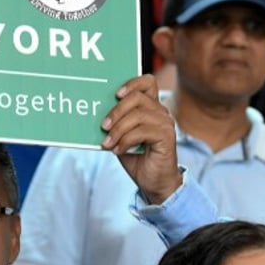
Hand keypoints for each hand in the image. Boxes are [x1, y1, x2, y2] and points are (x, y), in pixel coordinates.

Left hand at [101, 75, 180, 204]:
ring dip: (118, 129)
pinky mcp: (166, 137)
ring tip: (107, 143)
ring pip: (138, 115)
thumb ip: (116, 124)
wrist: (153, 183)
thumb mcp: (122, 137)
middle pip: (137, 97)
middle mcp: (161, 112)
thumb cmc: (138, 158)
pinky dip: (125, 141)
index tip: (115, 94)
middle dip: (116, 111)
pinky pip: (142, 132)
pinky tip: (118, 150)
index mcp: (152, 108)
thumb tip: (97, 115)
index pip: (147, 82)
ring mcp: (165, 124)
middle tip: (103, 126)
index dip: (131, 83)